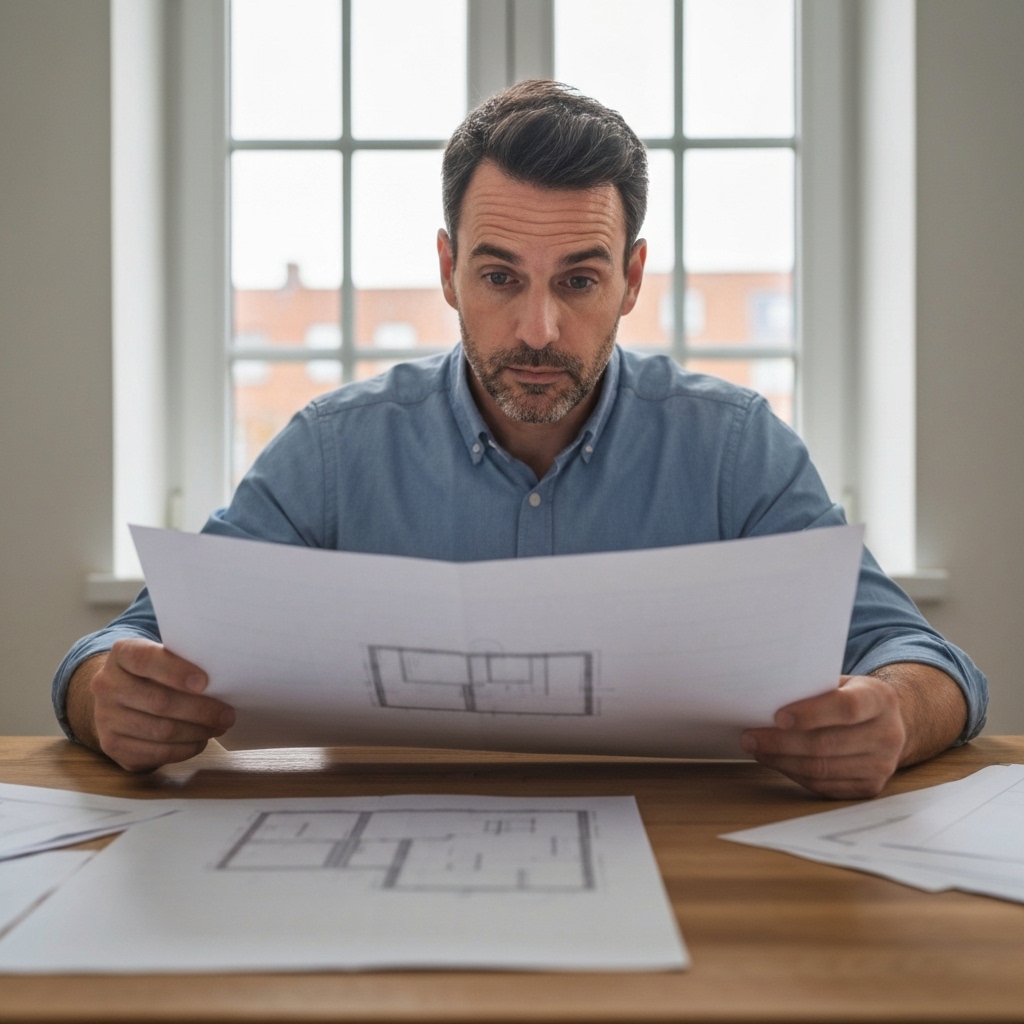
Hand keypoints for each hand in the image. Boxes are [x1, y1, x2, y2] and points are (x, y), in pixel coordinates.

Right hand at [66, 639, 234, 771]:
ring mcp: (105, 718)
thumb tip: (222, 677)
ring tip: (219, 728)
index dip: (176, 671)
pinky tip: (200, 741)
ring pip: (160, 730)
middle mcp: (106, 685)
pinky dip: (184, 749)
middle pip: (159, 701)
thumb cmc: (156, 673)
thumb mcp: (165, 657)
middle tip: (228, 715)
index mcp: (122, 654)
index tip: (205, 682)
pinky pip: (154, 752)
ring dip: (196, 732)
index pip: (146, 660)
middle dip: (200, 710)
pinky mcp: (112, 746)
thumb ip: (184, 661)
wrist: (121, 696)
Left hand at [740, 674, 907, 798]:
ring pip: (823, 769)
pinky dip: (795, 774)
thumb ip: (814, 688)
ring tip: (756, 750)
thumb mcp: (842, 683)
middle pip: (828, 743)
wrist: (887, 724)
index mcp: (880, 699)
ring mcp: (882, 765)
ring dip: (782, 761)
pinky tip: (777, 762)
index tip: (778, 717)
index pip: (847, 707)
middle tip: (750, 737)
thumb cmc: (850, 697)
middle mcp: (888, 734)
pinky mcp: (870, 788)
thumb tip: (765, 697)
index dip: (811, 713)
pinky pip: (825, 786)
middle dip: (782, 742)